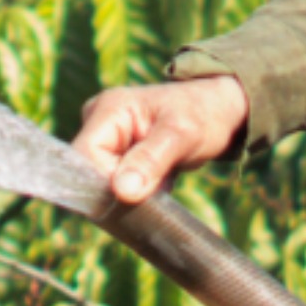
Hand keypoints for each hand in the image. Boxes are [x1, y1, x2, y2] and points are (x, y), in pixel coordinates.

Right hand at [69, 75, 253, 206]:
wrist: (219, 111)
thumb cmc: (203, 114)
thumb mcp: (182, 135)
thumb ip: (150, 160)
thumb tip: (121, 191)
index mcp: (108, 109)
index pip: (85, 156)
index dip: (103, 182)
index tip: (137, 195)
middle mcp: (99, 122)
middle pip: (89, 172)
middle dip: (120, 190)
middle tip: (157, 188)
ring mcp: (106, 139)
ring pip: (102, 182)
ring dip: (131, 193)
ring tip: (161, 182)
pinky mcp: (116, 155)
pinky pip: (115, 184)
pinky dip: (136, 192)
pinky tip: (158, 184)